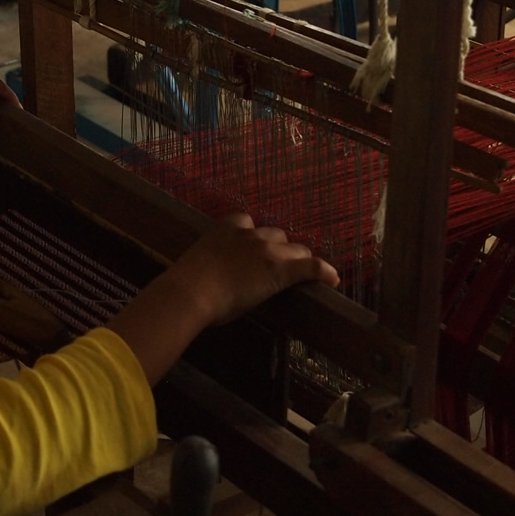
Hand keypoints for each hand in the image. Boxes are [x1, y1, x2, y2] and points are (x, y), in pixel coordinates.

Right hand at [107, 213, 338, 384]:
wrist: (191, 292)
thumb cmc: (182, 287)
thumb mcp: (190, 270)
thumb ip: (198, 271)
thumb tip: (181, 292)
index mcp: (225, 228)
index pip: (247, 223)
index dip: (254, 237)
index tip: (253, 248)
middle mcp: (249, 233)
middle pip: (276, 234)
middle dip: (279, 248)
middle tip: (278, 266)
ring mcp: (267, 249)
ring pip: (295, 248)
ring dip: (297, 259)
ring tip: (303, 274)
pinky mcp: (281, 269)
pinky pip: (310, 266)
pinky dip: (323, 271)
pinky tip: (333, 279)